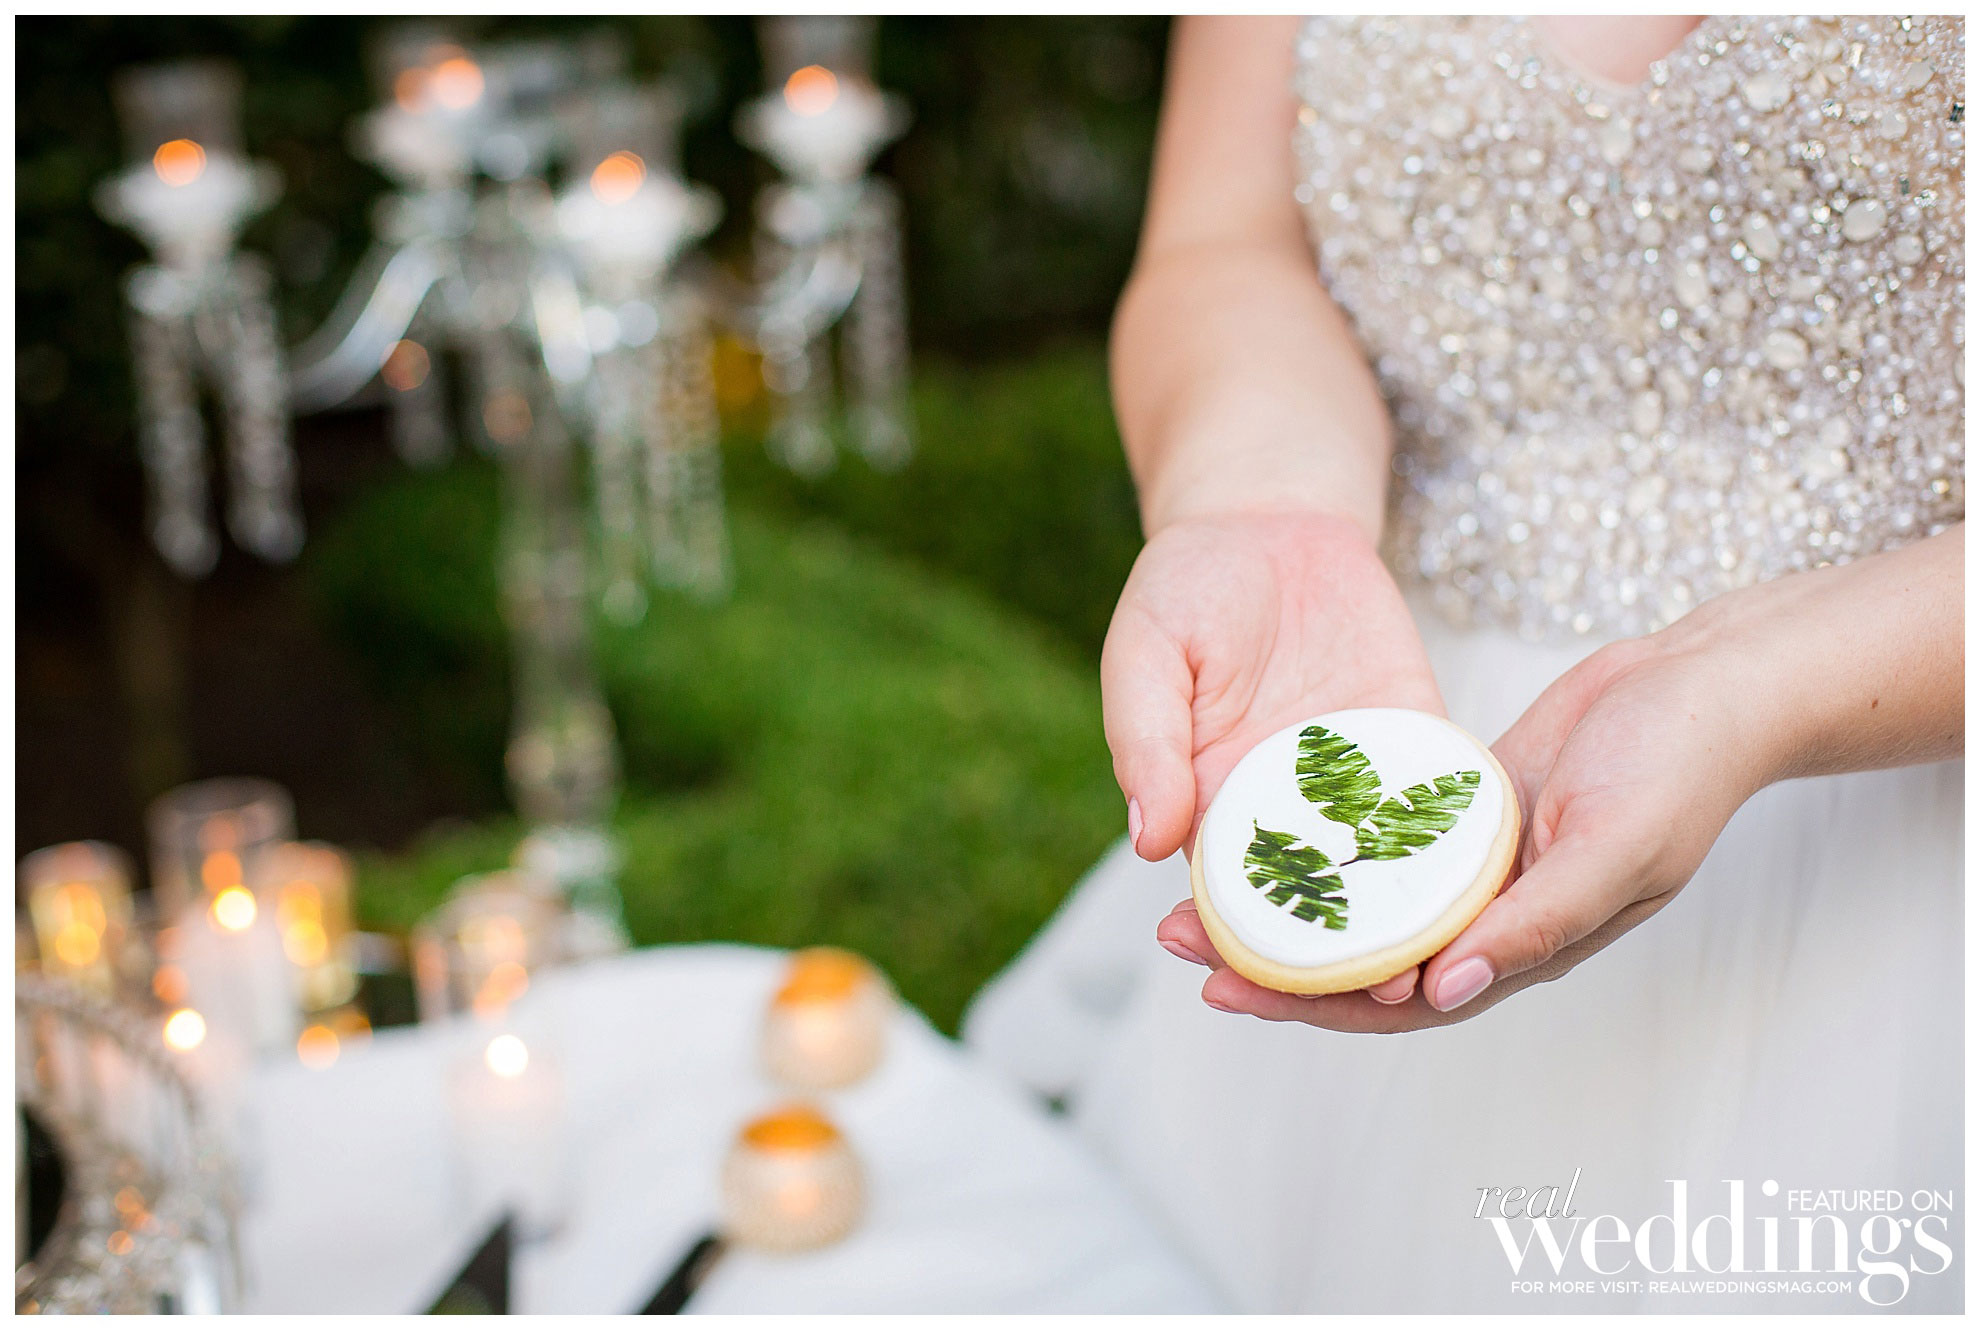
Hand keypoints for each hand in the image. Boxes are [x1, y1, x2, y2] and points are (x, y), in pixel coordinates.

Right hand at [1103, 510, 1442, 1002]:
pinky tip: (1487, 881)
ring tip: (1440, 963)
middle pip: (1315, 901)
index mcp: (1212, 800)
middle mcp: (1288, 806)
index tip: (1242, 983)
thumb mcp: (1146, 653)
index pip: (1223, 891)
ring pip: (1386, 868)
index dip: (1234, 941)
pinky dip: (1462, 842)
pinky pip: (1440, 799)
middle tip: (1378, 994)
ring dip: (1412, 920)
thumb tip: (1151, 841)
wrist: (1269, 517)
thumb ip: (1148, 742)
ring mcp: (1354, 778)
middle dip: (1342, 955)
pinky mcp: (1414, 737)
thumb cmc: (1187, 586)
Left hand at [1158, 603, 1783, 1028]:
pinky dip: (1330, 844)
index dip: (1309, 1005)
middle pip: (1361, 961)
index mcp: (1521, 947)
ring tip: (1202, 886)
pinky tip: (1270, 825)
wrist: (1707, 685)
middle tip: (1178, 937)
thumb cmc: (1678, 769)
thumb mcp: (1611, 848)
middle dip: (1270, 960)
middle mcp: (1488, 918)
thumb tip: (1442, 992)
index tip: (1225, 989)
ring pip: (1363, 904)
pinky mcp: (1466, 809)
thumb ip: (1534, 925)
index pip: (1397, 1002)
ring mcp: (1474, 864)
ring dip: (1288, 903)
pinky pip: (1384, 840)